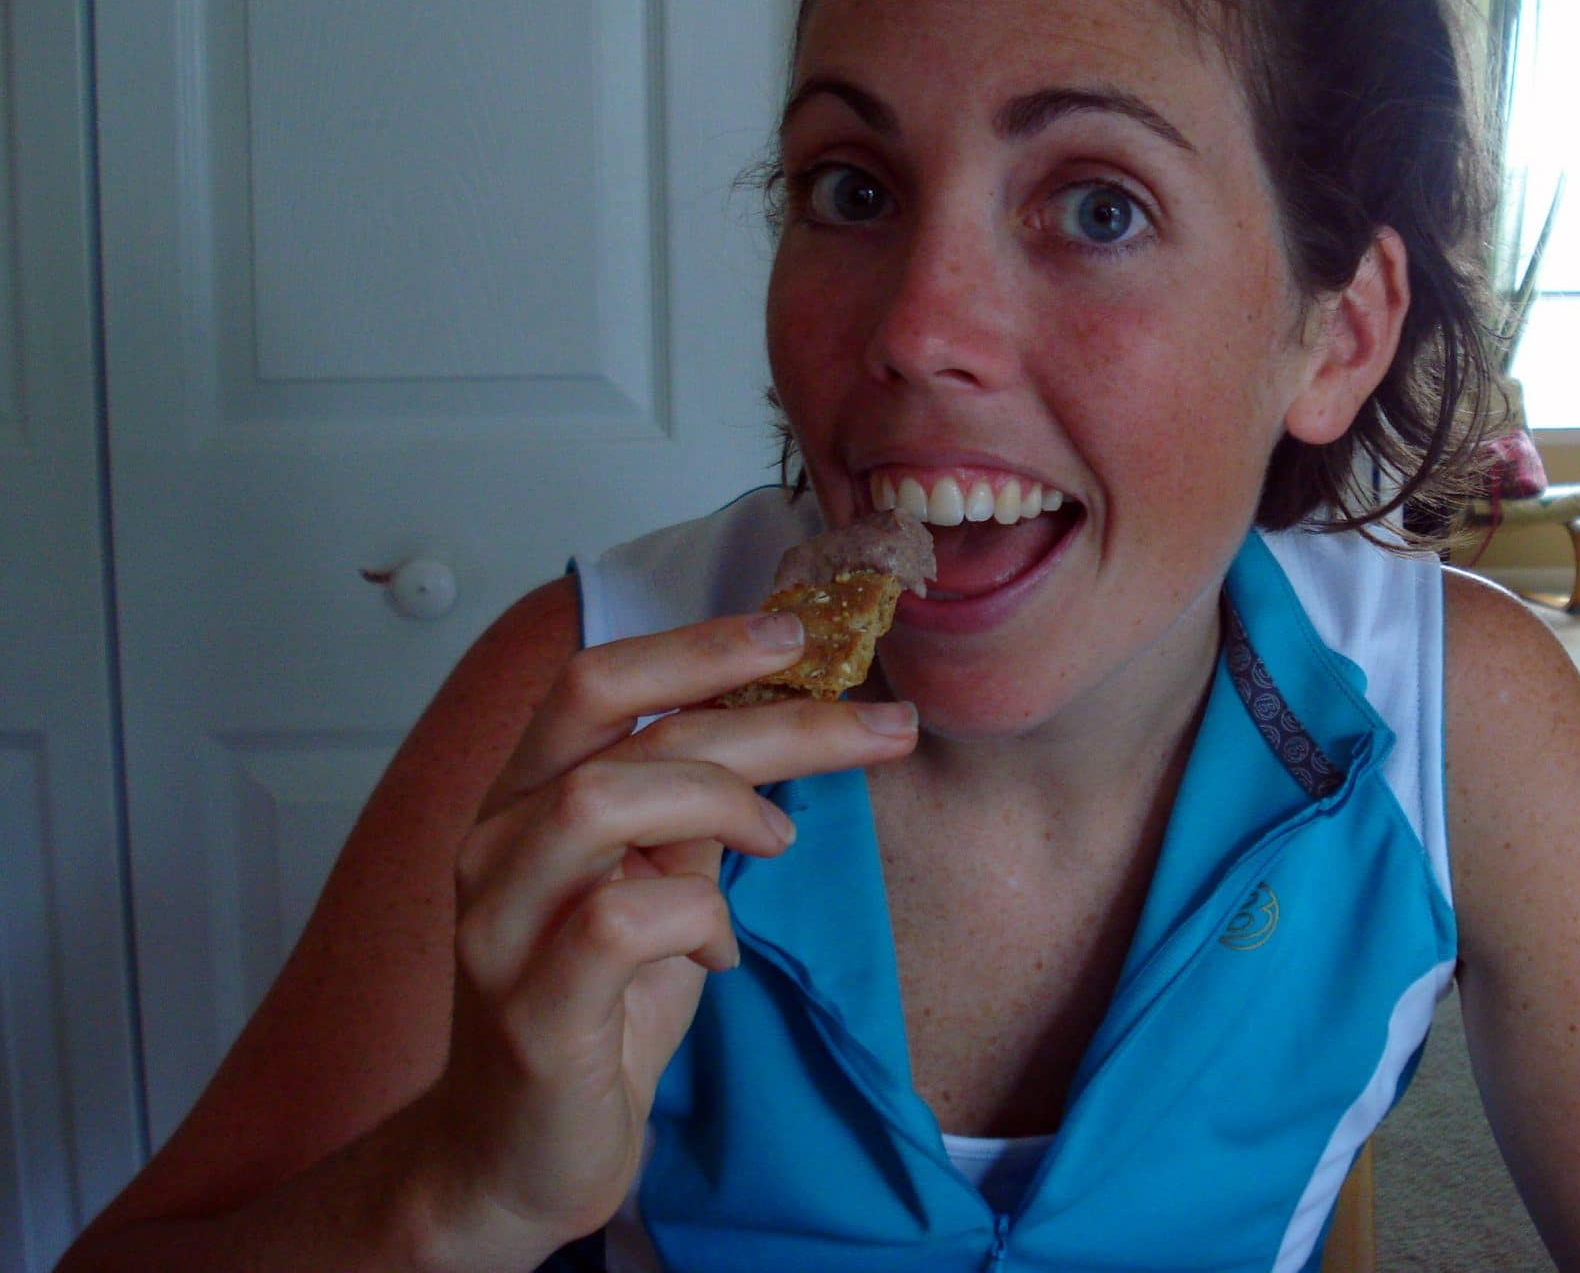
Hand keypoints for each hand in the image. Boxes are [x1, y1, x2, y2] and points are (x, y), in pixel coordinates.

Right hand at [416, 610, 916, 1261]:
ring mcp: (500, 926)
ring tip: (777, 842)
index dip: (697, 645)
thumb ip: (692, 815)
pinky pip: (623, 920)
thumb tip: (782, 731)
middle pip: (614, 723)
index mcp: (523, 800)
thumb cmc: (594, 1014)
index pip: (594, 681)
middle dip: (762, 710)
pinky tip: (721, 951)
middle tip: (872, 723)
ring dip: (720, 803)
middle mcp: (494, 845)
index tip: (796, 634)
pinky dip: (698, 916)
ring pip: (602, 799)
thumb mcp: (658, 890)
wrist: (515, 1158)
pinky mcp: (531, 1010)